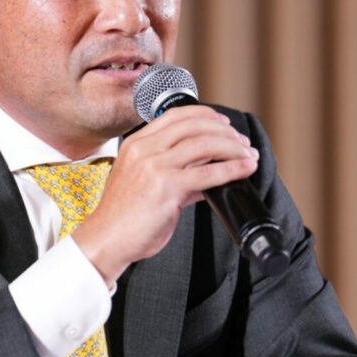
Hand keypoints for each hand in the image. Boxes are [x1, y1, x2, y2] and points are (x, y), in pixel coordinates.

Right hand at [73, 105, 258, 281]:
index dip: (205, 115)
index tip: (224, 123)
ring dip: (234, 148)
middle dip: (225, 131)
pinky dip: (232, 169)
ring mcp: (154, 166)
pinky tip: (245, 169)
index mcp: (136, 143)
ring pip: (205, 145)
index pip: (176, 115)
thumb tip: (207, 171)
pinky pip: (208, 173)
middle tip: (242, 142)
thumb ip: (174, 172)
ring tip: (249, 155)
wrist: (106, 240)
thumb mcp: (143, 182)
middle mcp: (144, 149)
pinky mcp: (166, 187)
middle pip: (194, 126)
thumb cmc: (124, 217)